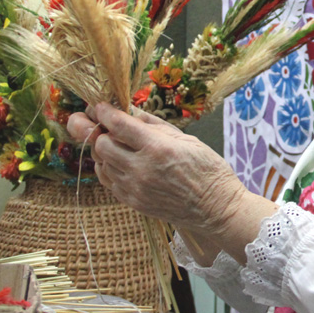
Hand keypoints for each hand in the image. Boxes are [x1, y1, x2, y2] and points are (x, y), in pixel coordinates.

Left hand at [68, 103, 246, 236]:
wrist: (216, 208)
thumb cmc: (207, 169)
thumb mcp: (185, 138)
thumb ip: (153, 124)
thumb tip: (129, 110)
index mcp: (158, 147)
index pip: (117, 124)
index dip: (102, 111)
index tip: (98, 105)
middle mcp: (142, 169)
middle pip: (100, 144)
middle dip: (97, 130)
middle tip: (101, 123)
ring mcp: (135, 188)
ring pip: (100, 162)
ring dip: (102, 149)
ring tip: (113, 141)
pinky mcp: (132, 202)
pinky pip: (107, 181)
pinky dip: (108, 167)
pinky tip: (118, 160)